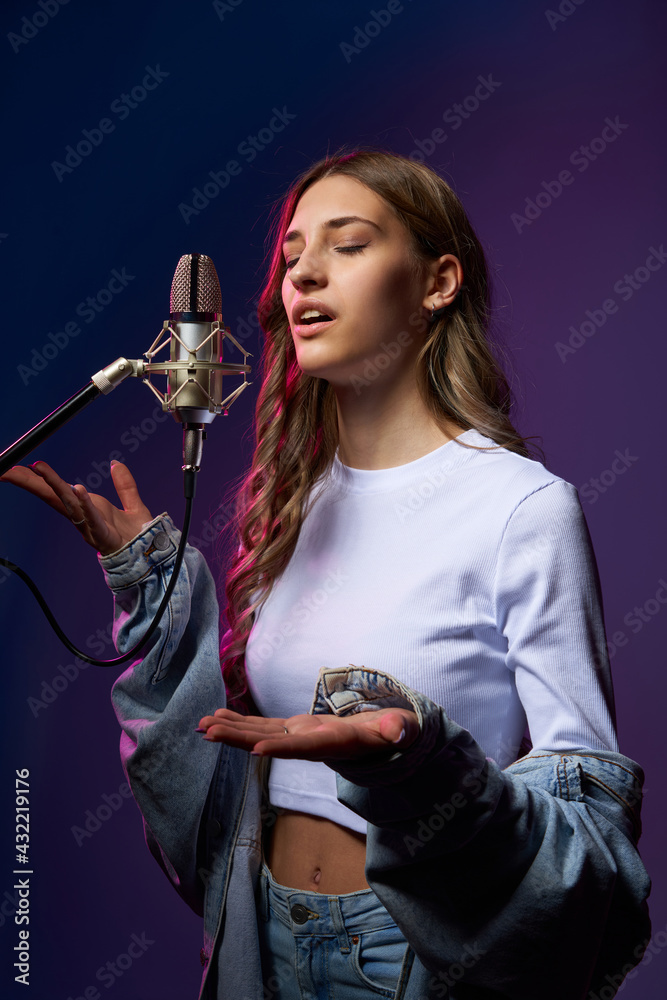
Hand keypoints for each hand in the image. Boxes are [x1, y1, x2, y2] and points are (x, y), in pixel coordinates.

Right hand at [0, 460, 152, 555]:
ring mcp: (91, 527)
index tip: (19, 467)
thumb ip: (124, 484)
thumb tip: (116, 463)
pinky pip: (92, 518)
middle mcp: (83, 517)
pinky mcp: (104, 536)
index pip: (58, 490)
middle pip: (53, 496)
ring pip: (68, 505)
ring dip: (54, 486)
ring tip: (40, 470)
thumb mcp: (132, 504)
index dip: (39, 478)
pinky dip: (85, 504)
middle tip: (10, 470)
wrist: (150, 557)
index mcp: (87, 507)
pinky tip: (78, 489)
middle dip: (32, 483)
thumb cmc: (136, 536)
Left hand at [196, 707, 419, 760]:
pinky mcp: (297, 730)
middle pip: (272, 743)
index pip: (305, 748)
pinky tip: (218, 718)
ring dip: (232, 730)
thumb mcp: (401, 730)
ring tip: (202, 725)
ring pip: (262, 734)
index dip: (281, 748)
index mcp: (335, 744)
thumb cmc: (395, 733)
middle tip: (208, 733)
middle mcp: (311, 744)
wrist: (385, 741)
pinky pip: (265, 727)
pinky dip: (241, 722)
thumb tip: (396, 730)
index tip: (254, 748)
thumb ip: (398, 730)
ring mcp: (301, 738)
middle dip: (241, 739)